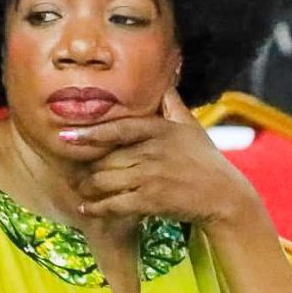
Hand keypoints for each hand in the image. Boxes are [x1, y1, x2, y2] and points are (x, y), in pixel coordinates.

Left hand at [57, 89, 261, 226]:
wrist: (224, 197)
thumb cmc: (207, 161)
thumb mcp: (192, 128)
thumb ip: (174, 106)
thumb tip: (166, 83)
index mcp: (160, 130)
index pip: (119, 128)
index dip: (91, 132)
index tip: (67, 135)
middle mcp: (153, 151)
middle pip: (106, 158)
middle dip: (86, 168)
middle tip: (73, 173)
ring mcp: (151, 176)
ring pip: (105, 181)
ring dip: (88, 188)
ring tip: (80, 189)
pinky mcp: (151, 200)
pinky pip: (115, 204)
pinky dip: (97, 208)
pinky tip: (86, 208)